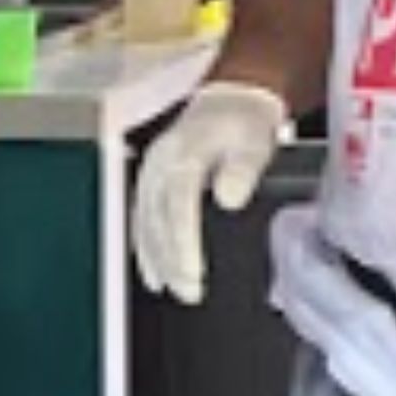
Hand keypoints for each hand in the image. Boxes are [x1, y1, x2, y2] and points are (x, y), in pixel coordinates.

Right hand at [127, 80, 295, 306]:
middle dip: (171, 261)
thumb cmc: (243, 124)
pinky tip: (153, 274)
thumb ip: (242, 170)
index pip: (178, 206)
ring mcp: (150, 175)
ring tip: (172, 290)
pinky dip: (145, 250)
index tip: (194, 273)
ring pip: (145, 224)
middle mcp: (159, 166)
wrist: (230, 102)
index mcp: (183, 155)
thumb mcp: (254, 142)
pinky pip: (141, 221)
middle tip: (189, 293)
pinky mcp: (150, 184)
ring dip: (156, 261)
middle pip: (158, 221)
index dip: (183, 243)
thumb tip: (229, 199)